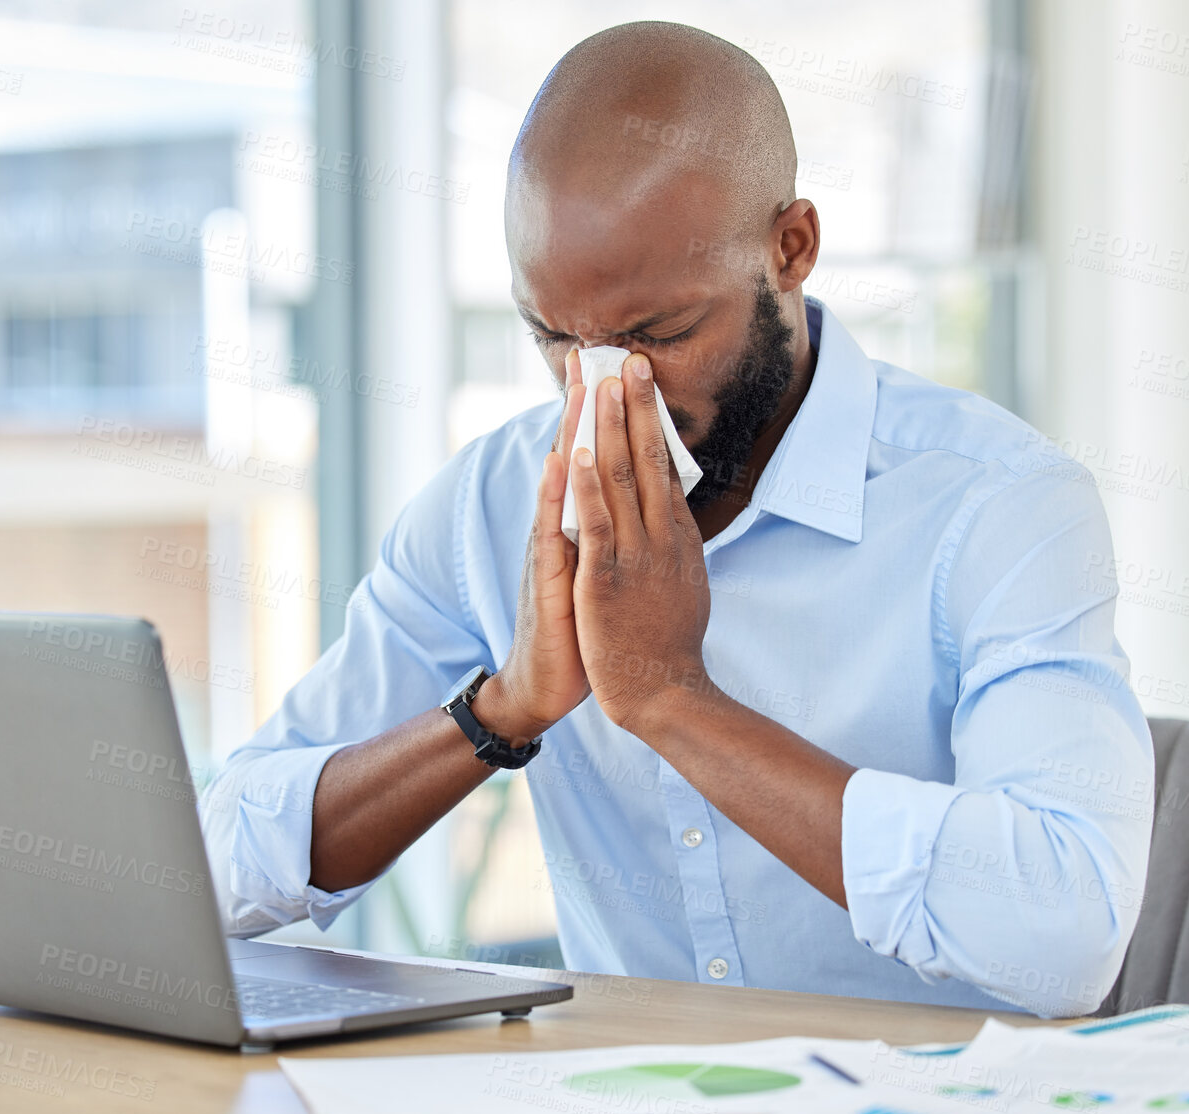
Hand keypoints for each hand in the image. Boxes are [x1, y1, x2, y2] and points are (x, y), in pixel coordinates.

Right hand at [491, 351, 593, 740]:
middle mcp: (563, 527)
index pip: (597, 458)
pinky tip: (561, 462)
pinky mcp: (547, 578)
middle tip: (593, 353)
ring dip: (573, 433)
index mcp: (584, 525)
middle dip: (585, 404)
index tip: (617, 369)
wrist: (547, 685)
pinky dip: (557, 494)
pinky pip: (552, 529)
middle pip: (577, 454)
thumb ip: (614, 535)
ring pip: (564, 483)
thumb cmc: (582, 630)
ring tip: (581, 389)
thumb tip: (642, 504)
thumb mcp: (603, 572)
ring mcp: (551, 548)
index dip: (605, 415)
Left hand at [566, 353, 713, 731]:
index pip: (663, 464)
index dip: (651, 419)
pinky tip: (575, 452)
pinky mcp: (606, 578)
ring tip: (601, 384)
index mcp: (677, 535)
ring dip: (609, 428)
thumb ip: (675, 544)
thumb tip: (676, 515)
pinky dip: (584, 486)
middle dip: (636, 405)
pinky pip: (596, 523)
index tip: (642, 380)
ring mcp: (634, 555)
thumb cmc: (669, 644)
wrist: (663, 693)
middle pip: (647, 458)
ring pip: (620, 479)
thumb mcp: (683, 582)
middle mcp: (660, 536)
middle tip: (627, 358)